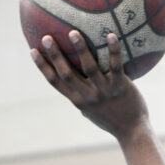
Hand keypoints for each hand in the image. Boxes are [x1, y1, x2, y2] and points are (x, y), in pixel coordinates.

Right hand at [31, 31, 148, 139]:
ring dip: (80, 49)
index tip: (32, 51)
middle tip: (47, 37)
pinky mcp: (120, 87)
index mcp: (78, 101)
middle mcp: (88, 96)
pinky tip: (111, 34)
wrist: (132, 131)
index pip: (55, 82)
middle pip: (67, 74)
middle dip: (55, 56)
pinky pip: (116, 65)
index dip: (43, 67)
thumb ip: (82, 94)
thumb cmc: (111, 118)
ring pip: (89, 68)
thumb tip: (74, 78)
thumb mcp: (91, 110)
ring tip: (73, 32)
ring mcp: (103, 91)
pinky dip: (113, 50)